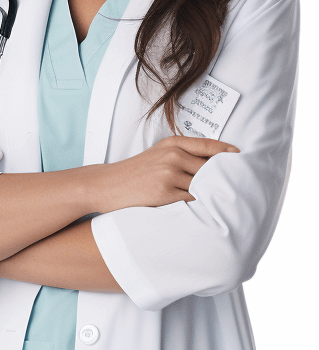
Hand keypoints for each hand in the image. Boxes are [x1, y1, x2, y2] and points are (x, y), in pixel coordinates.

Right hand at [98, 134, 238, 211]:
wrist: (109, 184)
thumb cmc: (136, 171)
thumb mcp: (159, 154)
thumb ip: (183, 154)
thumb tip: (213, 162)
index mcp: (173, 143)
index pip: (208, 145)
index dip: (228, 152)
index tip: (241, 157)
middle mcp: (173, 155)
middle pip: (209, 166)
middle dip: (223, 175)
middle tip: (239, 182)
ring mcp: (169, 174)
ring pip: (202, 183)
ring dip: (213, 190)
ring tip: (225, 197)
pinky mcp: (164, 193)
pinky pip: (191, 198)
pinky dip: (199, 201)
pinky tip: (205, 205)